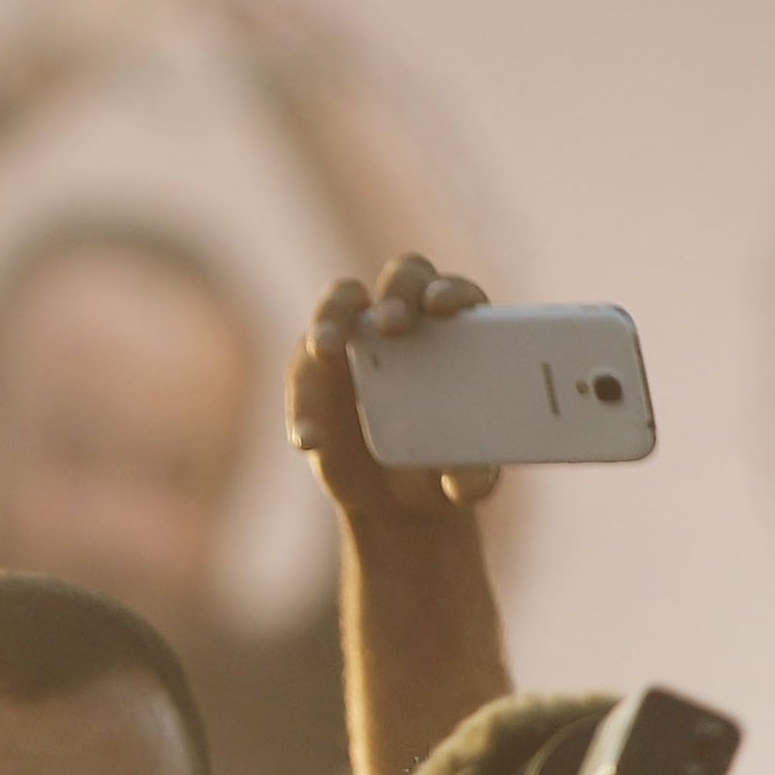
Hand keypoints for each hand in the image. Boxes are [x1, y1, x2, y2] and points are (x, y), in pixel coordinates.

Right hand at [287, 252, 501, 514]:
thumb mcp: (465, 479)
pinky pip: (303, 371)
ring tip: (325, 349)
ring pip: (338, 304)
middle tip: (392, 325)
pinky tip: (310, 439)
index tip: (440, 308)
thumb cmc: (445, 469)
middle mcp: (407, 323)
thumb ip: (472, 476)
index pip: (455, 292)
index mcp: (457, 333)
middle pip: (403, 277)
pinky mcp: (316, 372)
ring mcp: (357, 341)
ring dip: (330, 319)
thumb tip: (467, 482)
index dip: (448, 291)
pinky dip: (303, 402)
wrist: (397, 497)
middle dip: (397, 292)